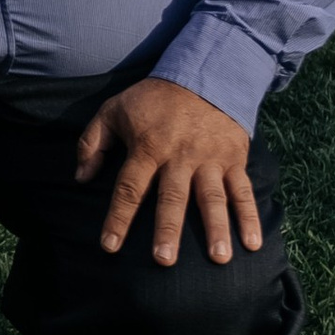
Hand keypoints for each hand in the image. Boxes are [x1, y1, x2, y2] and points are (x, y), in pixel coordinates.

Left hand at [76, 75, 263, 268]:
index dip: (118, 218)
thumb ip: (92, 143)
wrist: (203, 74)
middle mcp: (180, 155)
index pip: (129, 188)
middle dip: (168, 230)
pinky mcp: (233, 159)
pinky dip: (250, 216)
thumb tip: (80, 179)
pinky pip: (243, 191)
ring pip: (212, 198)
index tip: (109, 247)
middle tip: (164, 261)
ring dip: (216, 228)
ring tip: (219, 259)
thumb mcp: (114, 110)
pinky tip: (253, 243)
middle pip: (172, 197)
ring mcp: (210, 158)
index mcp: (147, 147)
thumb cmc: (152, 100)